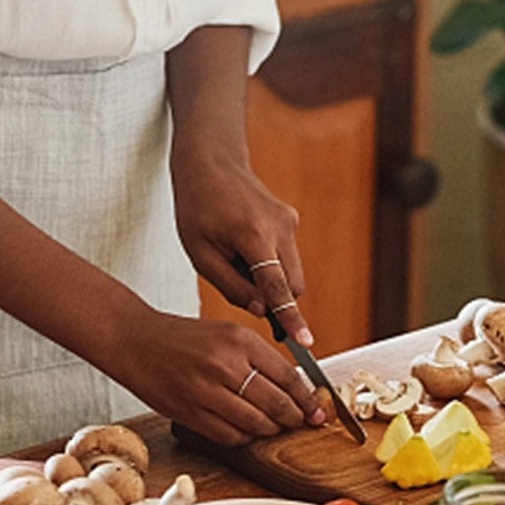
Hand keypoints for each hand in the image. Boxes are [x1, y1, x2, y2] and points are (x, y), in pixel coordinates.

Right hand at [116, 310, 324, 446]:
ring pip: (256, 423)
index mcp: (240, 340)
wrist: (135, 341)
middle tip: (302, 423)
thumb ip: (259, 358)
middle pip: (277, 403)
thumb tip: (295, 387)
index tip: (319, 411)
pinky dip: (244, 436)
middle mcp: (225, 364)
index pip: (289, 377)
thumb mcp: (227, 333)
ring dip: (270, 430)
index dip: (308, 400)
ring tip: (273, 426)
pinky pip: (230, 434)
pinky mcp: (190, 413)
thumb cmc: (183, 338)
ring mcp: (206, 391)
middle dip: (295, 418)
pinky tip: (247, 429)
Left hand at [176, 157, 313, 345]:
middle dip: (276, 299)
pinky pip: (288, 257)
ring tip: (237, 259)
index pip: (278, 288)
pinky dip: (272, 264)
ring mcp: (289, 222)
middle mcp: (279, 228)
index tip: (305, 342)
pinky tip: (245, 247)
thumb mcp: (200, 254)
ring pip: (293, 273)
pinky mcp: (291, 220)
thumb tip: (262, 311)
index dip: (291, 318)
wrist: (211, 162)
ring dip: (272, 280)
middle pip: (292, 285)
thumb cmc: (198, 207)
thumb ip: (231, 286)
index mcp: (253, 236)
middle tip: (243, 289)